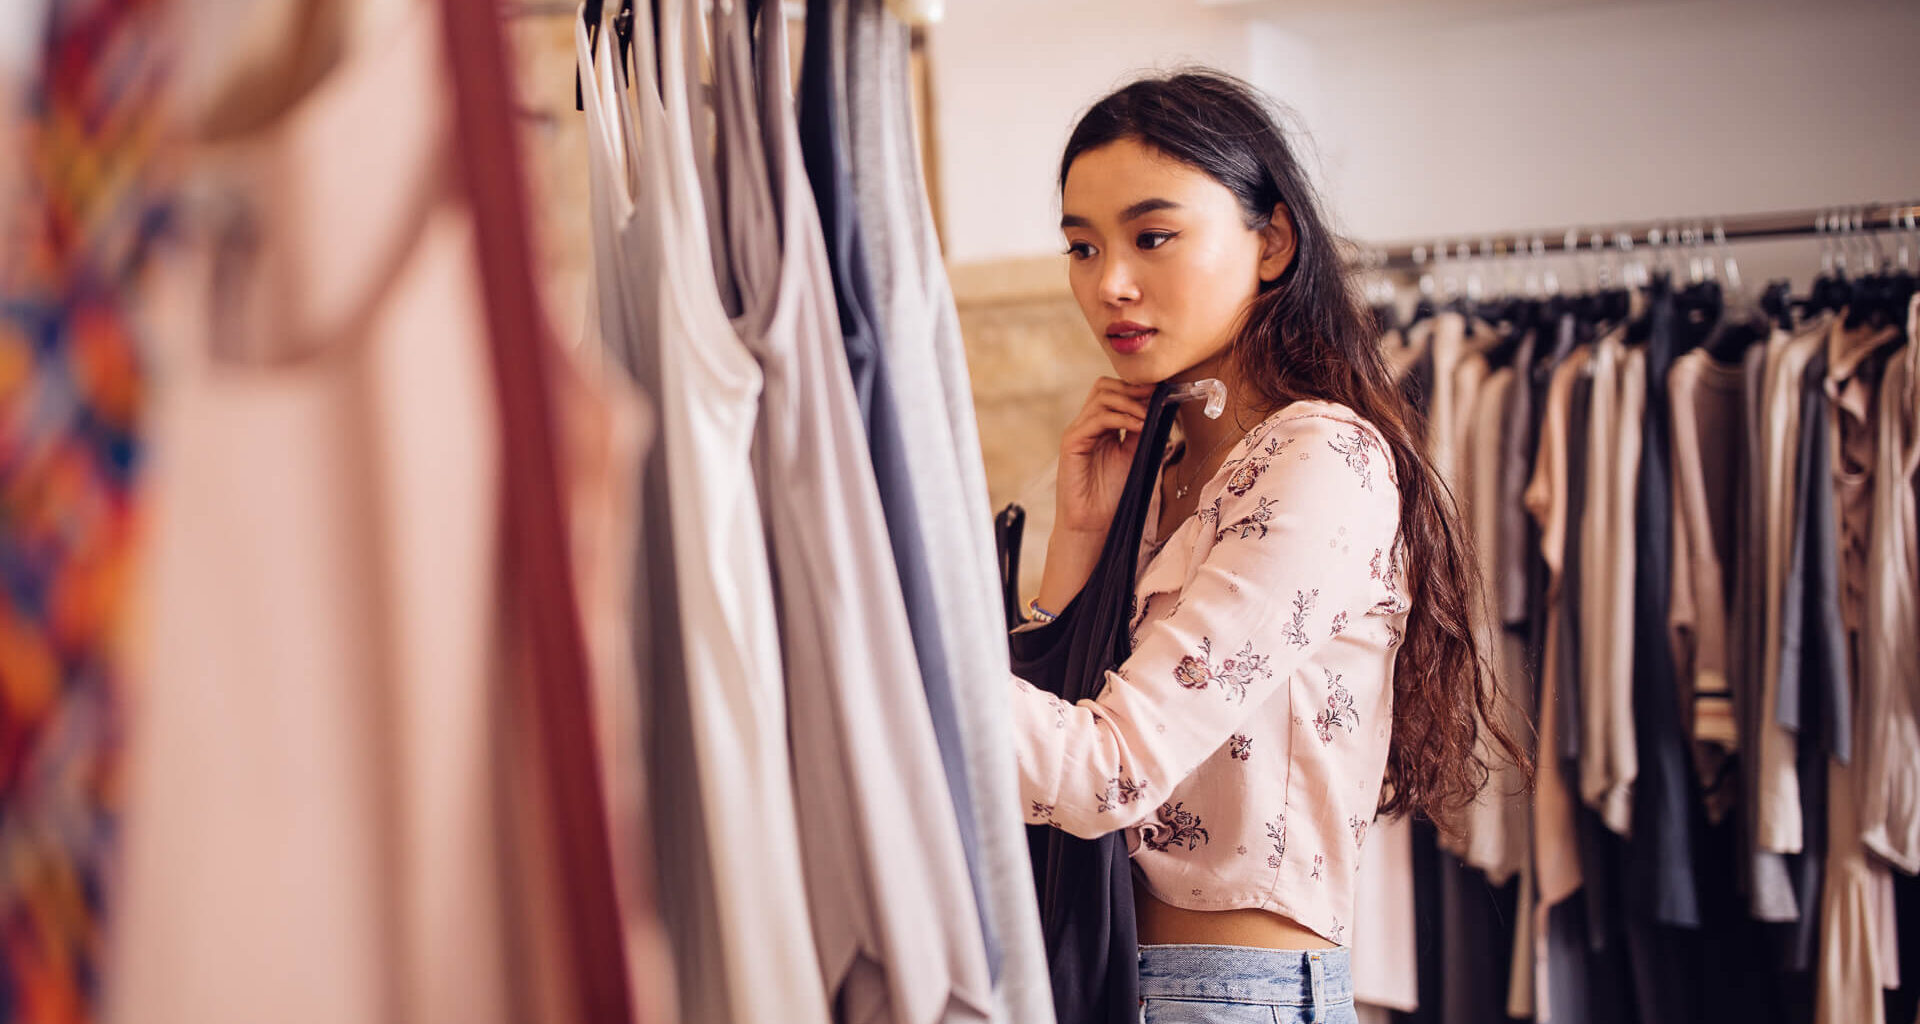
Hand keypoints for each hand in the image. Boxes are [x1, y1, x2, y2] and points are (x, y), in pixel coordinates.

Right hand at [1054, 377, 1154, 536]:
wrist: (1093, 524)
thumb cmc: (1112, 496)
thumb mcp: (1135, 456)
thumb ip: (1143, 433)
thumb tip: (1159, 409)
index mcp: (1101, 427)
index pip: (1114, 392)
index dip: (1137, 388)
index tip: (1162, 392)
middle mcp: (1087, 425)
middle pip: (1104, 387)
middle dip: (1132, 388)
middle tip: (1155, 397)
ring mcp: (1078, 432)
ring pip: (1101, 397)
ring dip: (1130, 402)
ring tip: (1149, 416)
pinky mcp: (1072, 442)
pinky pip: (1097, 419)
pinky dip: (1121, 418)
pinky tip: (1139, 426)